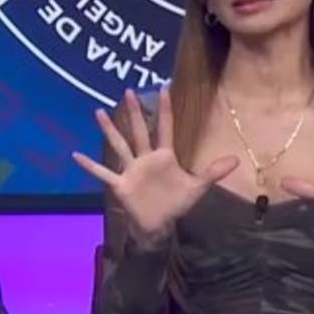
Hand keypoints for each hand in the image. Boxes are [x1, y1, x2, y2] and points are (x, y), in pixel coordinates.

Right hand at [72, 88, 237, 245]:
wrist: (160, 224)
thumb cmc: (176, 203)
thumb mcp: (198, 187)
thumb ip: (213, 172)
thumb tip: (236, 160)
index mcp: (164, 156)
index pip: (165, 128)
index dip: (164, 110)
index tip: (162, 88)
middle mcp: (146, 158)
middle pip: (139, 131)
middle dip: (135, 112)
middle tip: (129, 90)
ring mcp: (131, 170)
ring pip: (120, 145)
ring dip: (110, 130)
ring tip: (99, 112)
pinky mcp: (121, 184)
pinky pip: (104, 173)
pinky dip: (90, 166)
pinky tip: (76, 155)